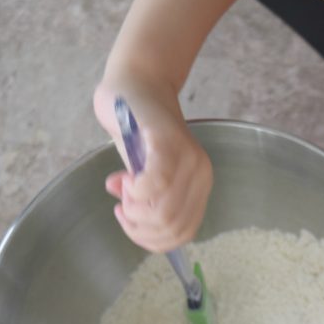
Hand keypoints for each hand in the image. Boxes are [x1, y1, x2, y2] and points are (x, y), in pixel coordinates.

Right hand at [93, 77, 211, 252]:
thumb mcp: (140, 171)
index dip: (150, 238)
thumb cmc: (138, 129)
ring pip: (165, 213)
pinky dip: (135, 192)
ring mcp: (187, 159)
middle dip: (139, 226)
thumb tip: (127, 212)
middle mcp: (200, 175)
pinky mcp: (168, 142)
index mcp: (198, 186)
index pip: (182, 234)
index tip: (129, 219)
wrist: (136, 84)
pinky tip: (125, 180)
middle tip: (123, 204)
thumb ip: (140, 198)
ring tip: (123, 191)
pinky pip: (156, 184)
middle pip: (172, 228)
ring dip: (134, 211)